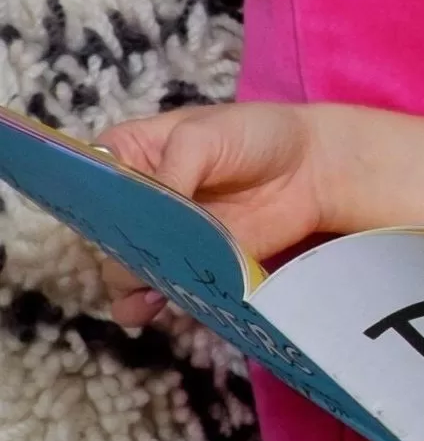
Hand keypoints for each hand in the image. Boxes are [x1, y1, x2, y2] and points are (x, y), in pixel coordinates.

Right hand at [93, 104, 328, 324]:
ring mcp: (163, 235)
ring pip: (128, 268)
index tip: (108, 225)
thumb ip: (171, 173)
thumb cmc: (257, 134)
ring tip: (147, 293)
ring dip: (132, 284)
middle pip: (106, 234)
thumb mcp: (206, 136)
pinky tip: (162, 306)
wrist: (315, 167)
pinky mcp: (192, 264)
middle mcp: (137, 200)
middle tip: (139, 261)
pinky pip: (165, 288)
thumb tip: (146, 221)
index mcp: (128, 155)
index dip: (94, 207)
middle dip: (117, 252)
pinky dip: (159, 301)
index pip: (90, 186)